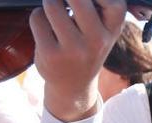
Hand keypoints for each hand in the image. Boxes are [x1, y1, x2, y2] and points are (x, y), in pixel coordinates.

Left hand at [31, 0, 126, 121]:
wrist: (74, 85)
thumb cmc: (88, 49)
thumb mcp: (103, 31)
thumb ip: (98, 8)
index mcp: (112, 31)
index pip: (114, 3)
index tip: (88, 0)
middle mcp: (97, 41)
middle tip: (64, 1)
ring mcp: (74, 49)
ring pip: (52, 5)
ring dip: (50, 3)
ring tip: (54, 12)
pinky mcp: (51, 54)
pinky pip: (37, 18)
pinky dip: (38, 17)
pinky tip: (46, 28)